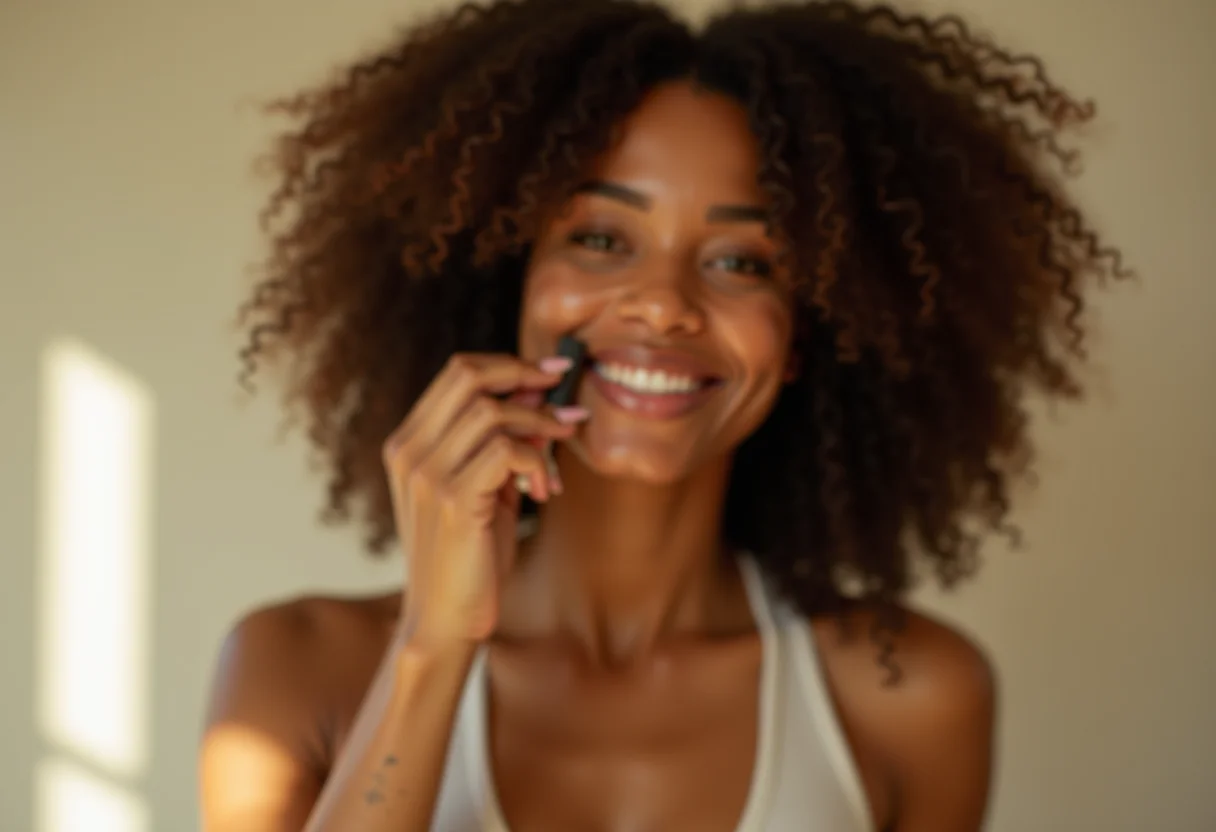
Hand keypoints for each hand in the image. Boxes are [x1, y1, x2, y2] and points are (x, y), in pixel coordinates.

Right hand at [383, 352, 587, 647]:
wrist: (445, 620)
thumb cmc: (470, 555)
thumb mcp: (489, 487)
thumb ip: (505, 440)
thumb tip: (541, 389)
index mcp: (409, 443)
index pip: (457, 373)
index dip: (509, 364)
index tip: (551, 372)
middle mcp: (409, 451)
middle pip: (469, 376)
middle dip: (525, 376)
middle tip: (563, 394)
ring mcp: (426, 474)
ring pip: (493, 412)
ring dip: (540, 425)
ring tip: (561, 449)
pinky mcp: (453, 500)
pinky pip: (507, 451)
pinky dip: (536, 460)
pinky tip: (545, 489)